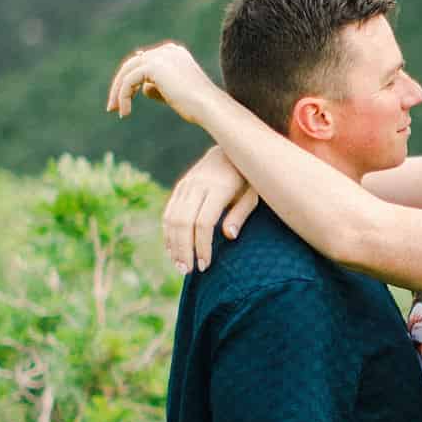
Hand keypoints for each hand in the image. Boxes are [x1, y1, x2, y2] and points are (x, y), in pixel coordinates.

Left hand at [105, 42, 215, 124]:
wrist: (207, 107)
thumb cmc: (196, 106)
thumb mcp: (173, 93)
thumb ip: (158, 86)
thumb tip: (143, 88)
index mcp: (174, 53)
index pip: (144, 62)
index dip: (130, 79)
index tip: (121, 99)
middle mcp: (166, 50)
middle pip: (132, 65)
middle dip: (120, 85)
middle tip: (112, 107)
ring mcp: (159, 56)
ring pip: (128, 72)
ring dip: (118, 92)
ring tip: (116, 110)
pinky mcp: (153, 66)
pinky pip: (129, 81)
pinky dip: (123, 97)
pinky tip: (125, 112)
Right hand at [164, 147, 256, 272]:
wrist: (231, 151)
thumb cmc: (247, 178)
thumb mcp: (253, 194)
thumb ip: (241, 214)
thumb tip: (229, 236)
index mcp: (218, 187)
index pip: (203, 222)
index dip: (202, 246)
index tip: (205, 265)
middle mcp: (198, 185)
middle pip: (183, 222)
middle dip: (184, 249)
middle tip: (187, 271)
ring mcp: (186, 185)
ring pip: (172, 218)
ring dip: (173, 244)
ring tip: (179, 265)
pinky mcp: (180, 187)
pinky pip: (168, 212)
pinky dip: (168, 233)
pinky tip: (172, 250)